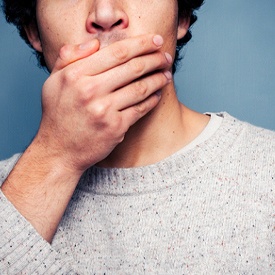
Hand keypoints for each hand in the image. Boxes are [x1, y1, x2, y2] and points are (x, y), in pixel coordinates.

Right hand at [36, 34, 171, 172]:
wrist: (59, 150)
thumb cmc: (58, 114)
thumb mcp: (53, 81)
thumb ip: (69, 56)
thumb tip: (95, 43)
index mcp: (76, 75)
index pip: (117, 52)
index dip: (141, 44)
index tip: (156, 40)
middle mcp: (90, 91)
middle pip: (133, 68)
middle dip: (155, 59)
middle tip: (167, 57)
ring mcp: (104, 110)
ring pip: (140, 88)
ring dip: (158, 79)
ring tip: (166, 74)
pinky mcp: (115, 128)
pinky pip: (140, 109)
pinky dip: (152, 100)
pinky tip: (157, 94)